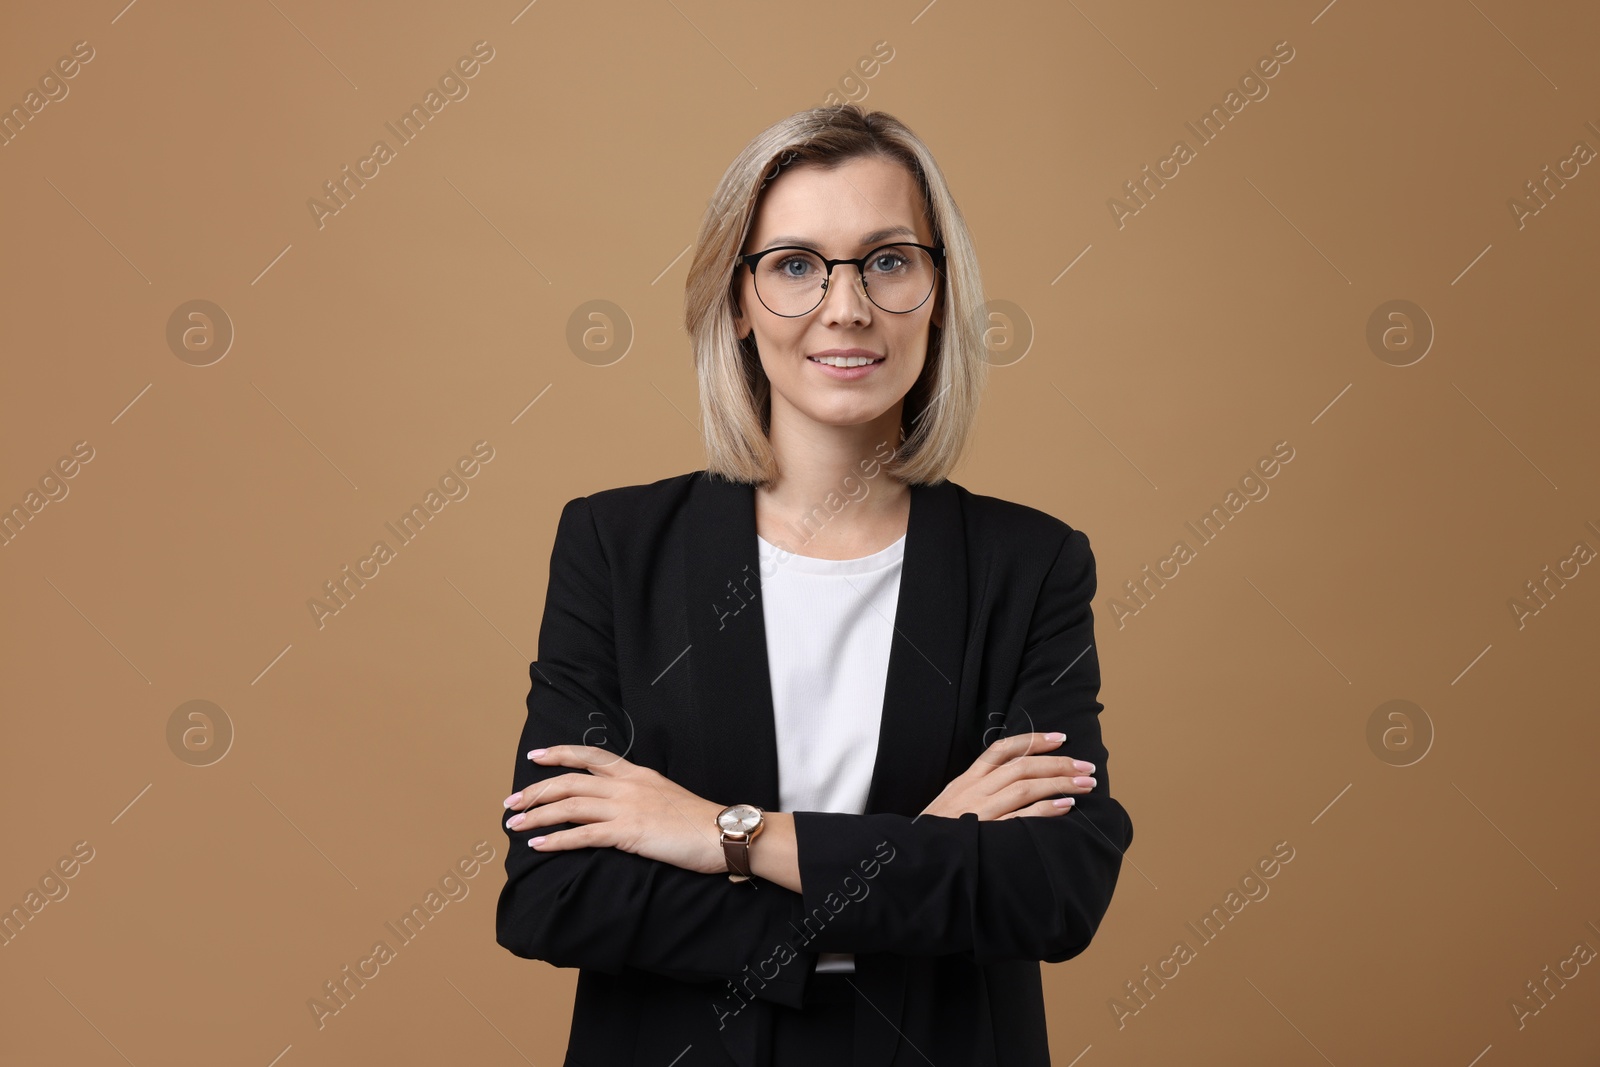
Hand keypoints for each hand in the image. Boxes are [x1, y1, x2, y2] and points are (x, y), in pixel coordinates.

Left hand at [504, 746, 726, 874]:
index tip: (536, 757)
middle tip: (511, 803)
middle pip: (569, 781)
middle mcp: (626, 786)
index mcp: (636, 773)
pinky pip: (583, 835)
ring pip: (569, 806)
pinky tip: (538, 845)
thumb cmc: (697, 821)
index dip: (560, 754)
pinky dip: (556, 840)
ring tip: (514, 826)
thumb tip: (620, 803)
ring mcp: (626, 808)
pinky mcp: (628, 833)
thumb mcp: (665, 795)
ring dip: (537, 815)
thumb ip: (640, 794)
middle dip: (535, 790)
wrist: (721, 833)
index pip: (591, 755)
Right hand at [919, 731, 1096, 820]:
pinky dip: (1046, 809)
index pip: (1002, 750)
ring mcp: (980, 810)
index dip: (1033, 740)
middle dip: (1059, 763)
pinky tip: (1066, 806)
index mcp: (966, 780)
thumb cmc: (937, 834)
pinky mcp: (986, 832)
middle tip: (1087, 765)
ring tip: (1085, 783)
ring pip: (1025, 786)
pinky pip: (1022, 816)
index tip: (1061, 738)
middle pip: (1022, 766)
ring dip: (1060, 782)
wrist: (918, 857)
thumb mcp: (951, 803)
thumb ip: (977, 790)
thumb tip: (1012, 781)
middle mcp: (974, 790)